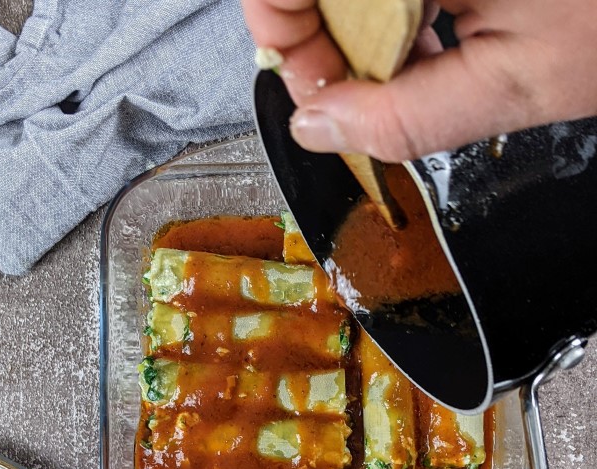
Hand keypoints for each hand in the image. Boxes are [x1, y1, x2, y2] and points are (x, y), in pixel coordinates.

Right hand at [241, 0, 596, 161]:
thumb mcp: (514, 86)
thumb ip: (406, 116)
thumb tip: (319, 128)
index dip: (281, 34)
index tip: (310, 90)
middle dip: (322, 37)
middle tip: (354, 92)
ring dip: (361, 26)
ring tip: (403, 68)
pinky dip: (396, 7)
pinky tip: (428, 33)